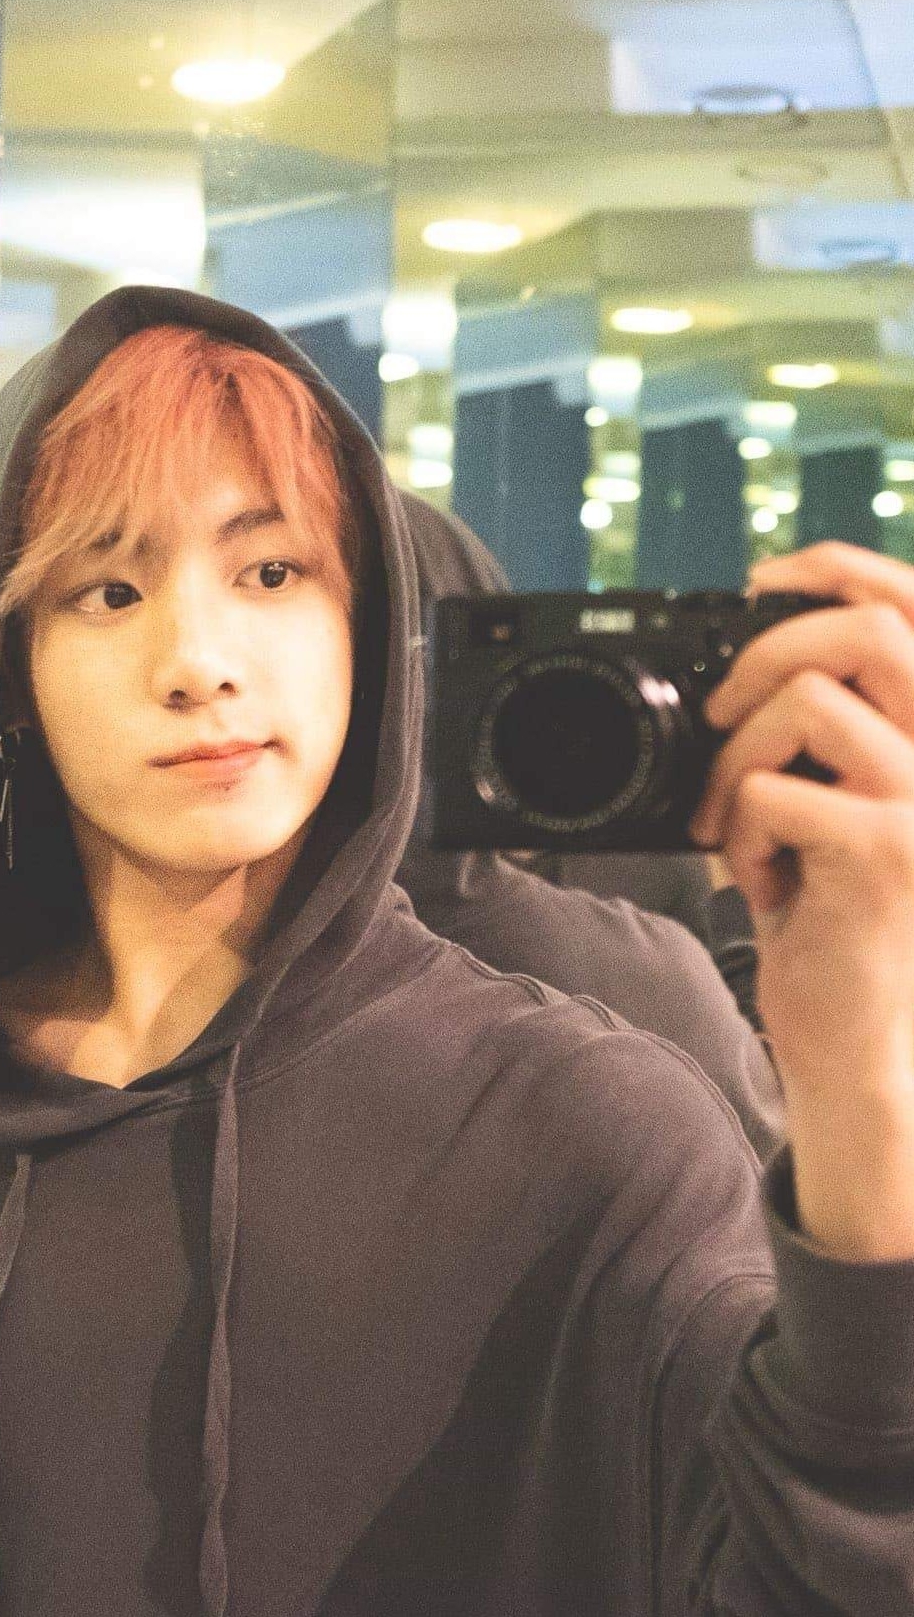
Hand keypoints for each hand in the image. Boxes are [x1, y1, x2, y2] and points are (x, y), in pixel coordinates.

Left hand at [690, 542, 913, 1259]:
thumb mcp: (835, 809)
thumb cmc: (838, 927)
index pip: (913, 603)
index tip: (760, 583)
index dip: (834, 568)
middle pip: (870, 628)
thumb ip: (824, 734)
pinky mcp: (888, 856)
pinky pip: (770, 792)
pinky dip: (736, 831)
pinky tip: (758, 880)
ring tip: (734, 817)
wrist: (863, 1049)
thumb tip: (753, 655)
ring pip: (807, 702)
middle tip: (722, 713)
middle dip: (765, 650)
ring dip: (738, 754)